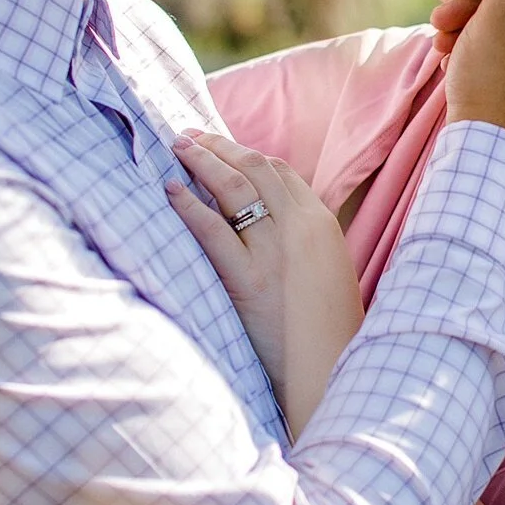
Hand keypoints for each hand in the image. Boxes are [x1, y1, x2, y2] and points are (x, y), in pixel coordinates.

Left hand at [166, 131, 363, 438]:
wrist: (333, 368)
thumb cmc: (330, 330)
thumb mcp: (330, 272)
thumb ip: (306, 242)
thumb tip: (273, 223)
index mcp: (321, 224)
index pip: (280, 171)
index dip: (245, 153)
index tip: (220, 146)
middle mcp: (300, 228)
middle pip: (255, 168)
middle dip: (219, 147)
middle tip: (189, 136)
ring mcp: (274, 252)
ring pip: (233, 188)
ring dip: (201, 161)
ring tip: (177, 148)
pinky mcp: (250, 281)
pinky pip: (213, 231)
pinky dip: (189, 206)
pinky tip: (171, 191)